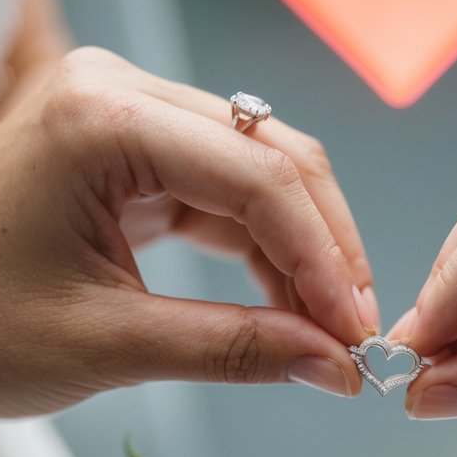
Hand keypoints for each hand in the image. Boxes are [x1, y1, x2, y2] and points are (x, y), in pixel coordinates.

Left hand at [0, 47, 378, 415]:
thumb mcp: (103, 344)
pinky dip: (260, 248)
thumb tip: (334, 365)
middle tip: (356, 333)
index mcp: (100, 118)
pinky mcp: (127, 149)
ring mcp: (123, 115)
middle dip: (324, 247)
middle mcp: (117, 91)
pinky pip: (220, 191)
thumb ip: (231, 349)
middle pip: (270, 156)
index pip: (257, 176)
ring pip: (256, 172)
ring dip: (300, 250)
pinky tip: (287, 303)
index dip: (323, 258)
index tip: (357, 334)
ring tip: (327, 329)